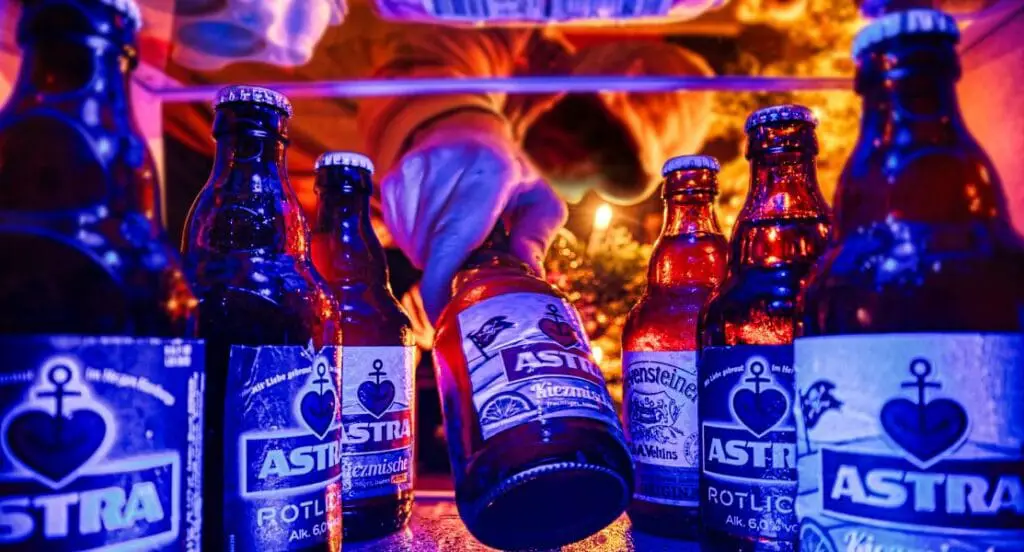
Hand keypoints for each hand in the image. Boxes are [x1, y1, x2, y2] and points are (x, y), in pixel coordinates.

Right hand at [380, 112, 566, 322]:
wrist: (467, 133)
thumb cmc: (509, 175)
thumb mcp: (539, 201)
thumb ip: (537, 238)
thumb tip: (528, 279)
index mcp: (490, 172)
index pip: (454, 239)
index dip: (442, 284)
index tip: (445, 314)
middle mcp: (447, 166)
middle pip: (433, 248)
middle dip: (449, 272)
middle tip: (470, 270)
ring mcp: (414, 172)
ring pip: (414, 245)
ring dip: (433, 257)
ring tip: (459, 239)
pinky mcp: (394, 179)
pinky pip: (399, 233)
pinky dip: (418, 242)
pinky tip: (439, 226)